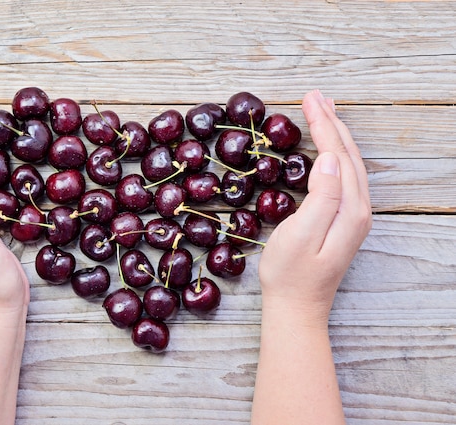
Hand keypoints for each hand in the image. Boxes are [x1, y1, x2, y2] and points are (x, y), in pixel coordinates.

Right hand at [258, 90, 371, 322]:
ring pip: (348, 163)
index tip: (308, 99)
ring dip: (336, 134)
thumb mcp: (300, 235)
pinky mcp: (343, 221)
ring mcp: (353, 216)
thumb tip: (331, 159)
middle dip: (331, 122)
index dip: (323, 125)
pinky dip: (335, 154)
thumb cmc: (290, 275)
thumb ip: (321, 197)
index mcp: (349, 209)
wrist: (296, 308)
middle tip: (314, 95)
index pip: (338, 154)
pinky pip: (343, 176)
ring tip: (322, 110)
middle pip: (348, 154)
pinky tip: (327, 149)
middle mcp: (358, 209)